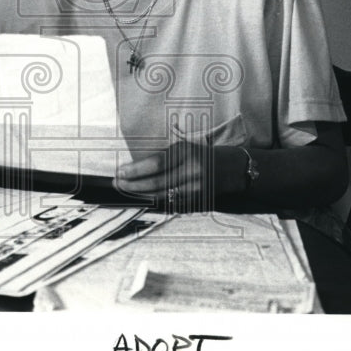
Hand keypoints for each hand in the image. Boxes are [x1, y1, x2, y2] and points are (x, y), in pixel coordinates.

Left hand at [115, 142, 244, 210]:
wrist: (233, 169)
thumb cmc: (203, 155)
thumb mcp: (185, 148)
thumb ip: (164, 157)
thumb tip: (136, 167)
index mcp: (186, 153)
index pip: (155, 164)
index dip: (135, 170)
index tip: (120, 172)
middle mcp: (191, 171)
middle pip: (157, 182)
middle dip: (133, 184)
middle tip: (118, 183)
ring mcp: (195, 188)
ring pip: (162, 195)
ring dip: (141, 194)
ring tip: (126, 190)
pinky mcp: (197, 201)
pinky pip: (171, 203)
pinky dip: (155, 201)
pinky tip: (143, 198)